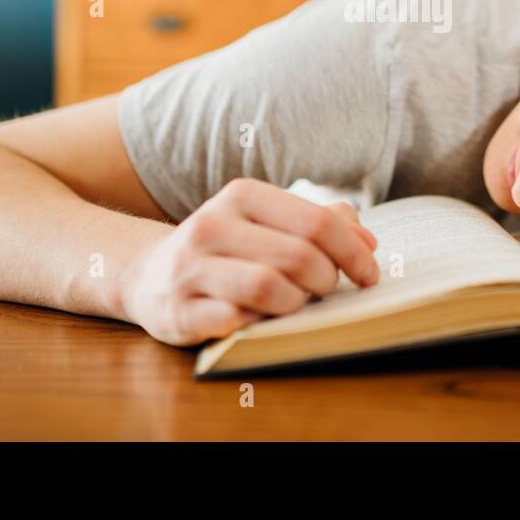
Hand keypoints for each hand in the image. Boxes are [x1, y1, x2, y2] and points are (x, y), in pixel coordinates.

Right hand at [122, 178, 379, 345]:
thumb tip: (367, 241)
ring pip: (270, 288)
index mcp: (242, 195)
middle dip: (327, 280)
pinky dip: (262, 324)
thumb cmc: (227, 249)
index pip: (316, 222)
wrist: (149, 275)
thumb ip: (319, 223)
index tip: (370, 274)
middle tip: (329, 290)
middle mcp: (212, 225)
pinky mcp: (179, 311)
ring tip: (297, 304)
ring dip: (298, 304)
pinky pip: (238, 321)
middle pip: (298, 256)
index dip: (353, 252)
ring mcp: (191, 269)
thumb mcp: (268, 222)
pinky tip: (263, 319)